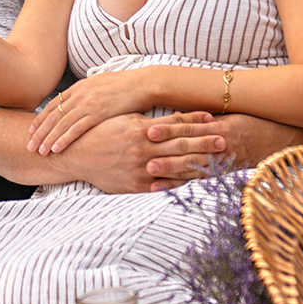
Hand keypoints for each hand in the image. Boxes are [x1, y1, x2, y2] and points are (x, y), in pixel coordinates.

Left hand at [24, 68, 158, 153]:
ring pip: (61, 124)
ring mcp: (88, 104)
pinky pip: (77, 129)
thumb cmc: (127, 86)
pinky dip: (64, 139)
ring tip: (38, 151)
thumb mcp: (102, 85)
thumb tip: (81, 100)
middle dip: (39, 132)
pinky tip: (56, 148)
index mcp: (80, 87)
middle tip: (29, 145)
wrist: (144, 84)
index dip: (41, 119)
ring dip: (48, 139)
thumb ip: (88, 93)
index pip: (54, 105)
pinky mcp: (99, 113)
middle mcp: (80, 95)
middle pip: (53, 115)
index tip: (31, 130)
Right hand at [50, 112, 225, 191]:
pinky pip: (164, 186)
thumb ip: (151, 120)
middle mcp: (143, 150)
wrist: (75, 156)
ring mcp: (141, 169)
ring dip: (200, 164)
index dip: (197, 122)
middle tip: (227, 141)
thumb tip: (177, 117)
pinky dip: (181, 183)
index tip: (215, 120)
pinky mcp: (136, 185)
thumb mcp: (124, 120)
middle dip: (206, 144)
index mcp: (141, 130)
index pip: (176, 125)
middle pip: (182, 146)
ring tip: (219, 162)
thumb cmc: (100, 133)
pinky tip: (196, 182)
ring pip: (177, 167)